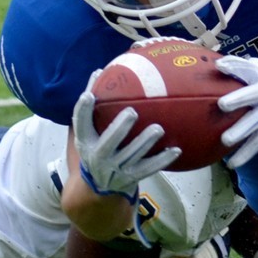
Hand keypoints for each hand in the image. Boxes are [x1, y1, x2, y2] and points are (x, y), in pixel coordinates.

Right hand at [73, 80, 180, 198]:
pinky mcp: (131, 178)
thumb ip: (91, 106)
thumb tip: (98, 71)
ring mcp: (115, 170)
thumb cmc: (95, 147)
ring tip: (158, 128)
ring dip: (145, 143)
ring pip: (132, 156)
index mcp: (86, 142)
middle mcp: (99, 157)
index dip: (83, 110)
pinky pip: (149, 169)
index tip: (89, 95)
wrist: (97, 186)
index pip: (80, 125)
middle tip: (132, 112)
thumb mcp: (87, 131)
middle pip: (108, 144)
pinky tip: (176, 149)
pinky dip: (162, 160)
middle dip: (119, 129)